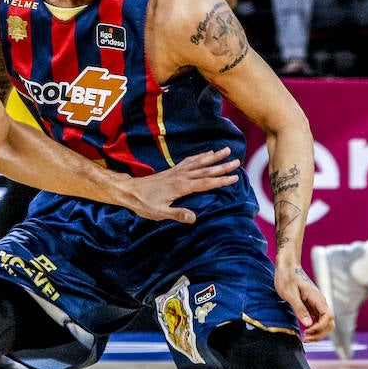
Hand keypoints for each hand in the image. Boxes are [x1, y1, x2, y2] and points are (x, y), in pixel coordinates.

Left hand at [120, 147, 239, 221]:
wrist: (130, 191)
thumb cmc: (144, 204)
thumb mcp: (159, 213)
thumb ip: (177, 214)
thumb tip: (194, 218)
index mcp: (181, 187)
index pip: (205, 183)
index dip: (221, 180)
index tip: (234, 177)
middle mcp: (181, 176)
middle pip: (206, 170)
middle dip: (222, 165)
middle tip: (237, 161)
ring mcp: (177, 171)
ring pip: (199, 162)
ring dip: (214, 156)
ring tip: (226, 150)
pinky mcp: (173, 170)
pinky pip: (190, 160)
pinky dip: (200, 156)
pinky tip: (207, 153)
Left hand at [275, 259, 331, 342]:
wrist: (287, 266)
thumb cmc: (287, 277)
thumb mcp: (289, 293)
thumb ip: (299, 308)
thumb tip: (308, 324)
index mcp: (316, 297)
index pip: (328, 316)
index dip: (320, 327)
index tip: (307, 331)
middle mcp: (320, 301)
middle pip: (330, 322)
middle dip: (320, 333)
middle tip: (305, 338)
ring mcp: (317, 304)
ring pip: (325, 323)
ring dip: (318, 333)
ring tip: (305, 337)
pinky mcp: (312, 306)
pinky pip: (319, 320)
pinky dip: (315, 328)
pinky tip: (306, 331)